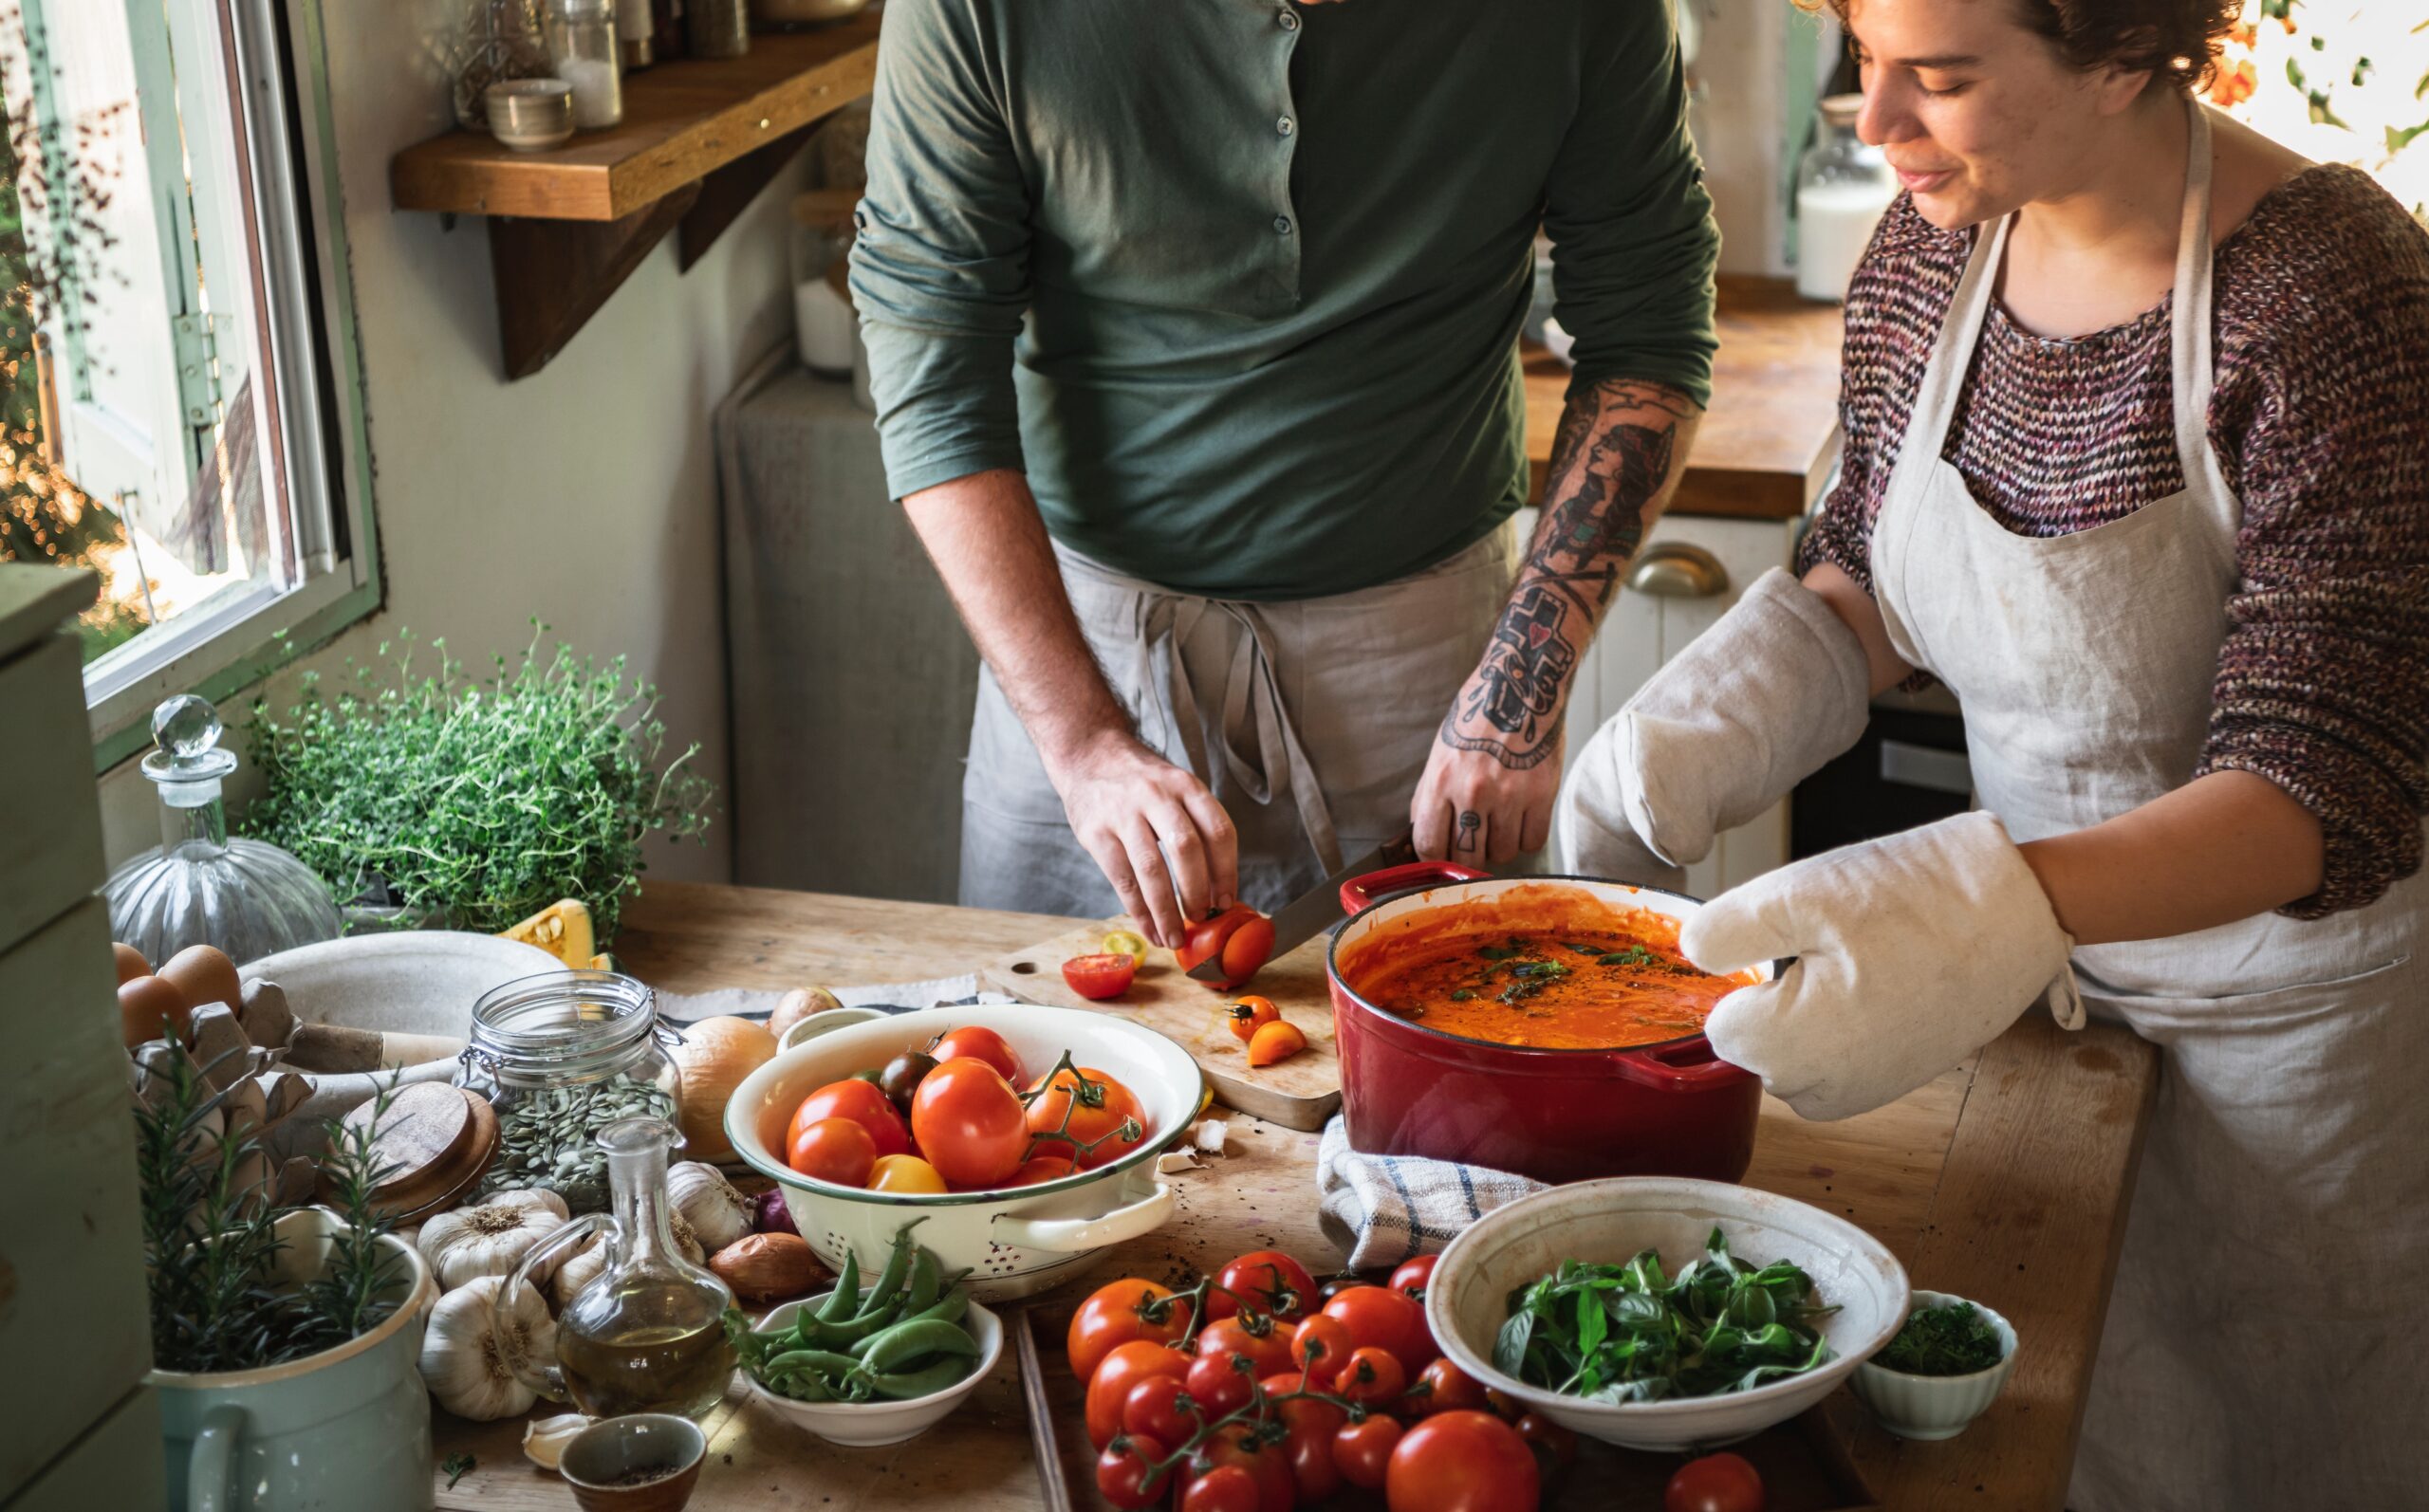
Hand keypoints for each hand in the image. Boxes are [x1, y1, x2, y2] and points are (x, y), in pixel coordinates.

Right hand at [1044, 730, 1238, 947]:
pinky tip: (1149, 928)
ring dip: (1166, 911)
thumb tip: (1217, 889)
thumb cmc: (1141, 784)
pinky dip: (1138, 911)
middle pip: (1187, 849)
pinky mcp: (1096, 832)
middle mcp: (1157, 795)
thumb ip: (1195, 827)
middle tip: (1201, 919)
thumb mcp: (1175, 789)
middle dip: (1197, 892)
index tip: (1226, 902)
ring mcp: (1124, 813)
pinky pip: (1121, 879)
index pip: (1218, 831)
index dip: (1227, 872)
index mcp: (1186, 786)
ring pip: (1151, 869)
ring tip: (1174, 938)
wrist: (1089, 755)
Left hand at [1410, 675, 1563, 864]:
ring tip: (1500, 824)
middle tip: (1475, 843)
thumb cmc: (1478, 718)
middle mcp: (1473, 792)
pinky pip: (1532, 842)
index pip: (1430, 846)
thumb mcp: (1440, 753)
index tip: (1445, 855)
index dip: (1436, 858)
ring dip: (1500, 846)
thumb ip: (1428, 796)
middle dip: (1469, 857)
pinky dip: (1526, 838)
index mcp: (1441, 781)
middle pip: (1467, 857)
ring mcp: (1510, 795)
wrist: (1522, 686)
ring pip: (1502, 854)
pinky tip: (1521, 820)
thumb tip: (1422, 835)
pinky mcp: (1542, 794)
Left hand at [1681, 811, 2078, 1120]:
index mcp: (1790, 1048)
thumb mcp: (1799, 894)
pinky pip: (1833, 1060)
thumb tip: (1692, 959)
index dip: (1746, 975)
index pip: (1719, 1025)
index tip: (1793, 944)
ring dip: (1807, 1010)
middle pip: (1755, 1044)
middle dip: (1777, 994)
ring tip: (1864, 959)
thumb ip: (1726, 933)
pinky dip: (1840, 1022)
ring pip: (1792, 1054)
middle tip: (1839, 945)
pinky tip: (1882, 978)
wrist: (2020, 914)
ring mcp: (1864, 1092)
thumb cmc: (1913, 899)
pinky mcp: (1893, 1081)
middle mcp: (1824, 1089)